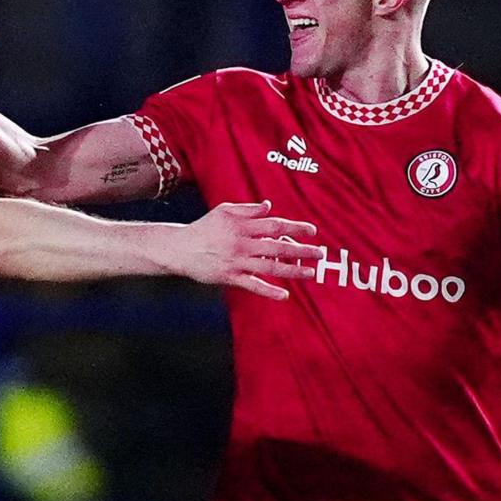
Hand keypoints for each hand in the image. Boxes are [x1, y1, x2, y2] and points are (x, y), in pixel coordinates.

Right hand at [168, 201, 325, 299]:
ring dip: (292, 271)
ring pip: (269, 267)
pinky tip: (285, 295)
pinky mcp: (229, 277)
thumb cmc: (203, 227)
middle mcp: (242, 244)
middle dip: (301, 250)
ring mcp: (236, 262)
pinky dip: (269, 291)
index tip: (312, 231)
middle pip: (277, 247)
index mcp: (242, 226)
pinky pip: (252, 286)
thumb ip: (248, 209)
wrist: (179, 248)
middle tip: (320, 253)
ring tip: (310, 273)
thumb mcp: (224, 211)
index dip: (295, 228)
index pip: (274, 226)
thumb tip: (269, 206)